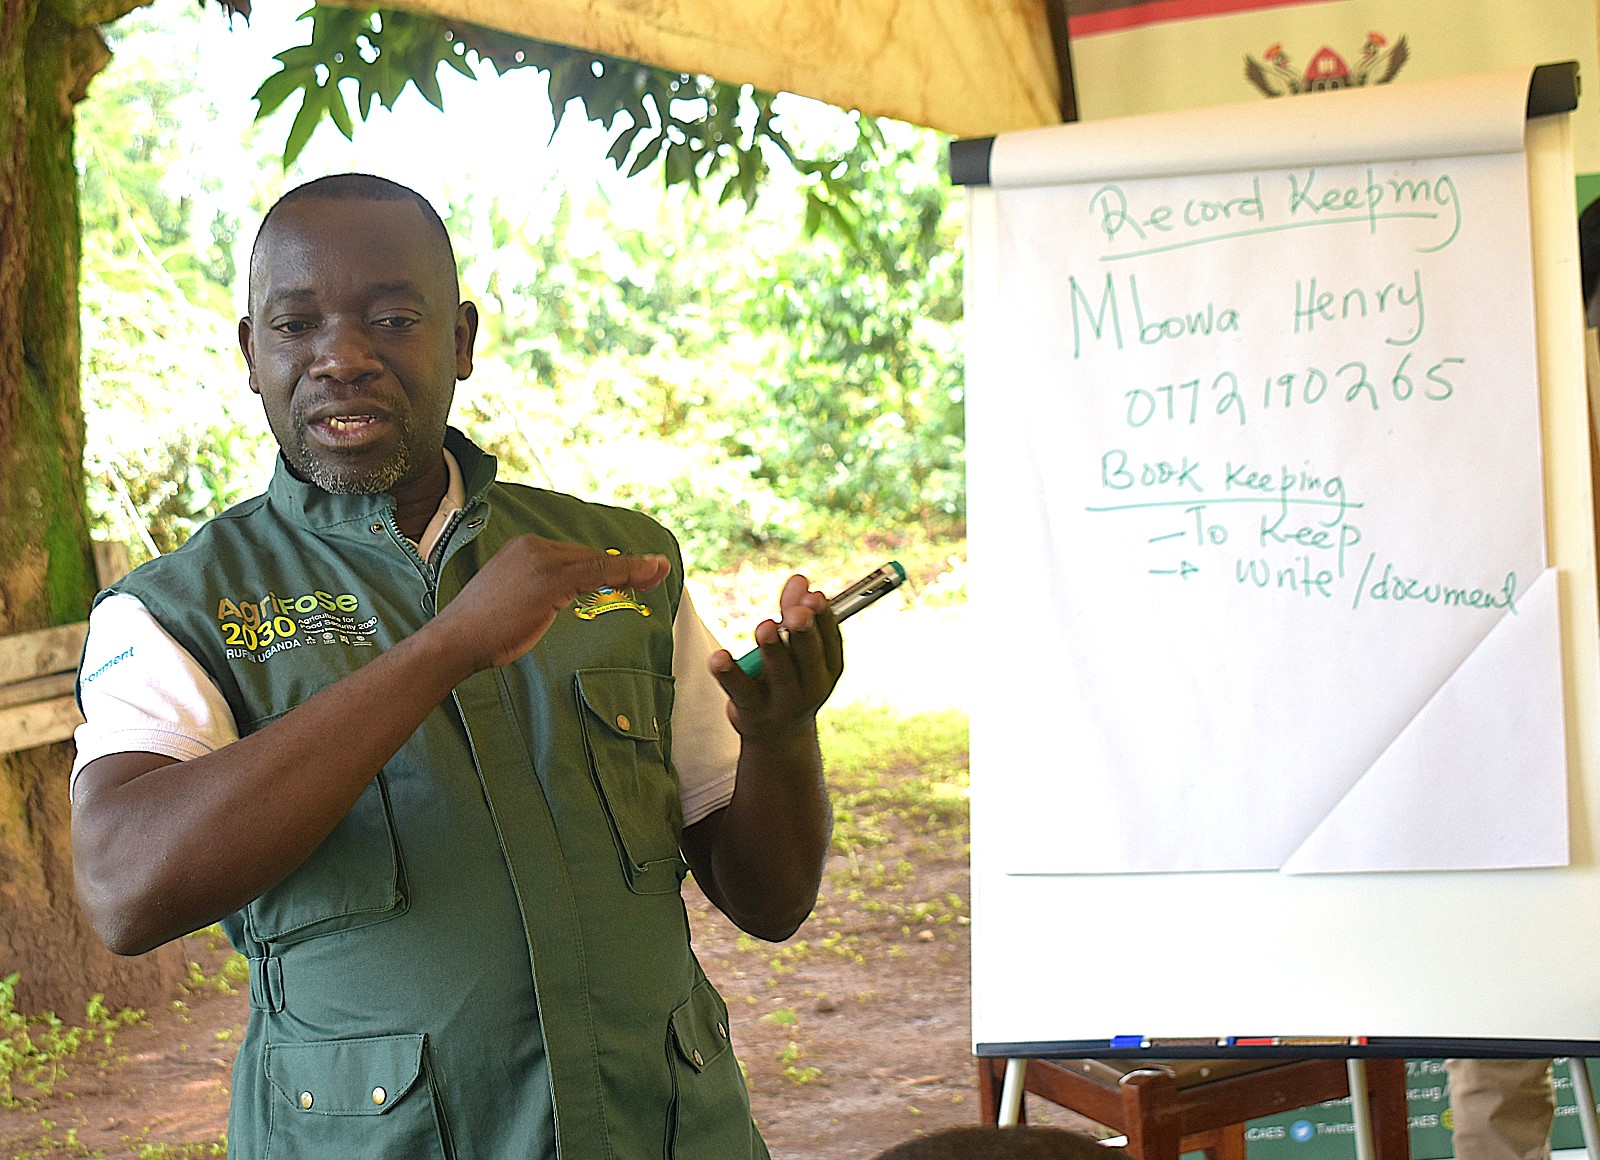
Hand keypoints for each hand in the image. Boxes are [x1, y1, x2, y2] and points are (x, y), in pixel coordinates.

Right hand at [431, 535, 669, 672]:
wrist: (456, 640)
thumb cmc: (485, 630)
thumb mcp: (520, 602)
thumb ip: (543, 591)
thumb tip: (566, 594)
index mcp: (524, 549)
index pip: (577, 556)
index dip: (609, 567)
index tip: (636, 572)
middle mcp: (533, 546)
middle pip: (591, 557)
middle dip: (625, 567)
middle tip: (655, 573)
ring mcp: (541, 559)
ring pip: (598, 562)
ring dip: (632, 568)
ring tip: (657, 573)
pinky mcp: (550, 577)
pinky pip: (598, 572)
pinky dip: (626, 572)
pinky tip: (647, 574)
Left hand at [709, 574, 842, 739]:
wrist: (778, 739)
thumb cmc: (790, 681)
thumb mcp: (798, 650)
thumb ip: (794, 612)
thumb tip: (799, 578)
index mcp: (828, 667)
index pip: (830, 639)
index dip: (823, 617)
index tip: (815, 596)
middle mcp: (811, 687)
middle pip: (808, 657)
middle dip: (803, 632)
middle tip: (796, 613)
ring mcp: (783, 703)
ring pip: (779, 674)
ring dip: (772, 650)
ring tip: (765, 627)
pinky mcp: (752, 711)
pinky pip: (740, 690)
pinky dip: (728, 673)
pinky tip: (718, 657)